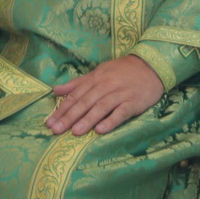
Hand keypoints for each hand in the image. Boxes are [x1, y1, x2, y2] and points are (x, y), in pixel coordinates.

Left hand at [46, 55, 163, 135]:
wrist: (150, 66)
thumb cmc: (122, 71)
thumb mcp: (99, 73)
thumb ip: (78, 83)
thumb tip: (56, 90)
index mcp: (96, 78)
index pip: (76, 95)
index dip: (62, 109)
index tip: (49, 122)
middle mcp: (106, 85)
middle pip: (85, 102)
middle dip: (69, 116)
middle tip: (55, 130)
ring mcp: (120, 93)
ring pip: (101, 107)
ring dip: (87, 119)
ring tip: (75, 132)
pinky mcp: (133, 102)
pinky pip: (121, 112)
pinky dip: (111, 121)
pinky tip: (101, 130)